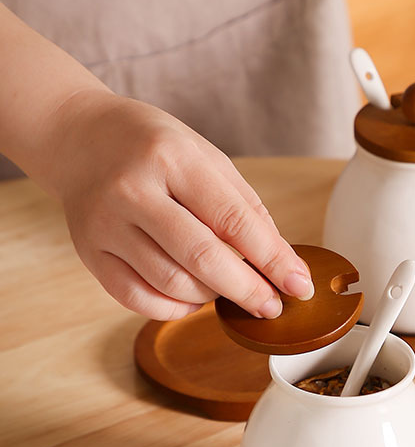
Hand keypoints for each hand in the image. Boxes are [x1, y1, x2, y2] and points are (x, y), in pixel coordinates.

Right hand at [46, 90, 313, 319]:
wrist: (81, 138)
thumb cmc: (156, 148)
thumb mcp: (207, 158)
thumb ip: (244, 208)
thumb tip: (280, 262)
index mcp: (173, 158)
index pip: (233, 219)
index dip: (272, 259)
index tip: (300, 285)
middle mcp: (133, 190)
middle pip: (201, 257)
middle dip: (247, 289)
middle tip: (273, 306)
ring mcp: (105, 224)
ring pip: (170, 282)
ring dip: (211, 297)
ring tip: (228, 289)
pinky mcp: (89, 252)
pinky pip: (136, 298)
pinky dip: (174, 308)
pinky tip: (193, 299)